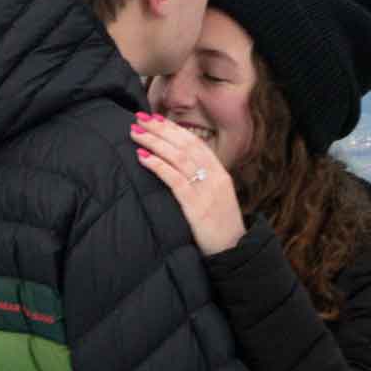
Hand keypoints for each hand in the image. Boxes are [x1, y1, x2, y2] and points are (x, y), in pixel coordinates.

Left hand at [132, 113, 246, 256]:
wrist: (235, 251)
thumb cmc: (220, 227)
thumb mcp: (216, 198)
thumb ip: (202, 181)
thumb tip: (177, 167)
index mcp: (220, 172)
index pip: (195, 142)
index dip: (173, 129)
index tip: (154, 119)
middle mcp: (215, 176)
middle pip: (185, 144)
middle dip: (160, 129)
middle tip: (139, 119)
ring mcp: (207, 190)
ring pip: (178, 157)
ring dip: (155, 142)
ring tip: (136, 134)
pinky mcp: (197, 206)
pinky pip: (175, 179)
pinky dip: (157, 165)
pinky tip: (142, 157)